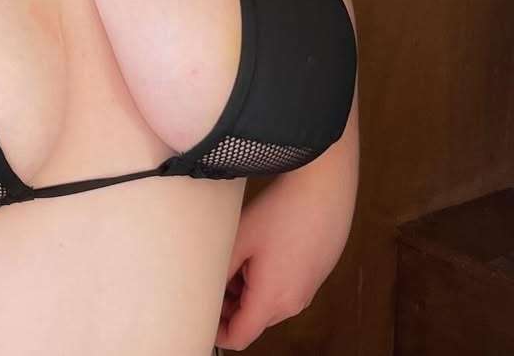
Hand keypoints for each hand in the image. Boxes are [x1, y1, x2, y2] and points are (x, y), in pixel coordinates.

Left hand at [215, 174, 348, 349]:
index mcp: (272, 299)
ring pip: (268, 305)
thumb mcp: (240, 240)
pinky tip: (260, 250)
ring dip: (247, 292)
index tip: (202, 315)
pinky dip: (266, 281)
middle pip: (253, 322)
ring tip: (238, 257)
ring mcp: (306, 291)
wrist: (323, 189)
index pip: (240, 337)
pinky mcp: (313, 277)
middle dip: (229, 307)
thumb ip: (221, 272)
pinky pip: (284, 290)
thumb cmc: (283, 211)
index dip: (217, 332)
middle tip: (214, 277)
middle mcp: (293, 303)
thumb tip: (206, 288)